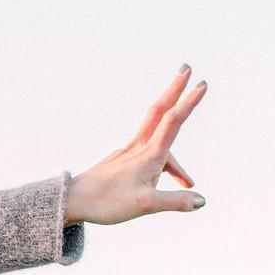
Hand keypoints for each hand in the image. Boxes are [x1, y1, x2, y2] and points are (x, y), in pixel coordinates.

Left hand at [63, 66, 207, 225]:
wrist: (73, 201)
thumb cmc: (106, 202)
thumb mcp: (145, 205)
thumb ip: (175, 201)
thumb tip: (201, 201)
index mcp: (148, 155)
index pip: (172, 121)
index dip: (189, 103)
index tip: (202, 84)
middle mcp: (138, 147)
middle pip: (159, 111)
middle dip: (175, 91)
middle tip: (186, 69)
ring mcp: (129, 152)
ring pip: (158, 140)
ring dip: (176, 153)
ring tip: (187, 180)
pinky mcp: (122, 160)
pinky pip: (150, 155)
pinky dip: (164, 165)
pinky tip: (165, 183)